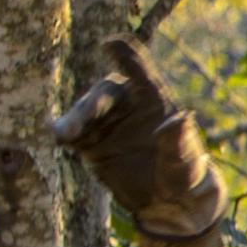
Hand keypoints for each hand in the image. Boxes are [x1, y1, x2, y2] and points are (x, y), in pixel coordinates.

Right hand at [50, 37, 223, 238]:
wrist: (168, 202)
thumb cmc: (184, 174)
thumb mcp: (185, 162)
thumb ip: (179, 141)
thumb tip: (181, 118)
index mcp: (154, 99)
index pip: (139, 70)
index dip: (126, 55)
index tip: (111, 44)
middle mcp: (127, 105)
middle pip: (104, 94)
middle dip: (89, 106)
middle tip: (75, 126)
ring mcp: (106, 122)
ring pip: (84, 112)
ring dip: (72, 121)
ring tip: (62, 136)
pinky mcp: (90, 142)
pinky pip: (74, 133)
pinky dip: (66, 134)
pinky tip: (61, 140)